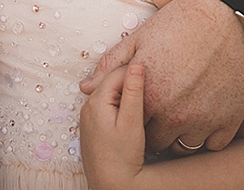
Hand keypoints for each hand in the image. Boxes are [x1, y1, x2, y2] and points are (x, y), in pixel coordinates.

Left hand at [79, 63, 148, 189]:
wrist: (110, 184)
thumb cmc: (122, 157)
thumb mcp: (131, 122)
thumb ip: (133, 93)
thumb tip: (136, 66)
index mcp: (96, 100)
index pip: (117, 72)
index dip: (136, 68)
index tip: (154, 67)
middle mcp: (89, 105)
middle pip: (112, 81)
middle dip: (131, 78)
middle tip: (152, 78)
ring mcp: (91, 115)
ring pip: (112, 93)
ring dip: (127, 91)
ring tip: (147, 93)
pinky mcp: (96, 125)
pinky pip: (110, 104)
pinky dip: (122, 102)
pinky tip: (136, 109)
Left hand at [80, 0, 243, 150]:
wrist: (229, 12)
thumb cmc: (182, 20)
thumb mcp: (141, 37)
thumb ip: (111, 65)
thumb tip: (85, 87)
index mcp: (149, 96)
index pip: (133, 126)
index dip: (137, 117)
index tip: (146, 105)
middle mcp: (174, 115)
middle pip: (158, 142)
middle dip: (158, 129)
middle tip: (166, 109)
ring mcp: (204, 120)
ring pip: (185, 147)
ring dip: (182, 135)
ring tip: (186, 113)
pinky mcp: (230, 120)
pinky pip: (214, 144)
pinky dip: (209, 134)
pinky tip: (207, 114)